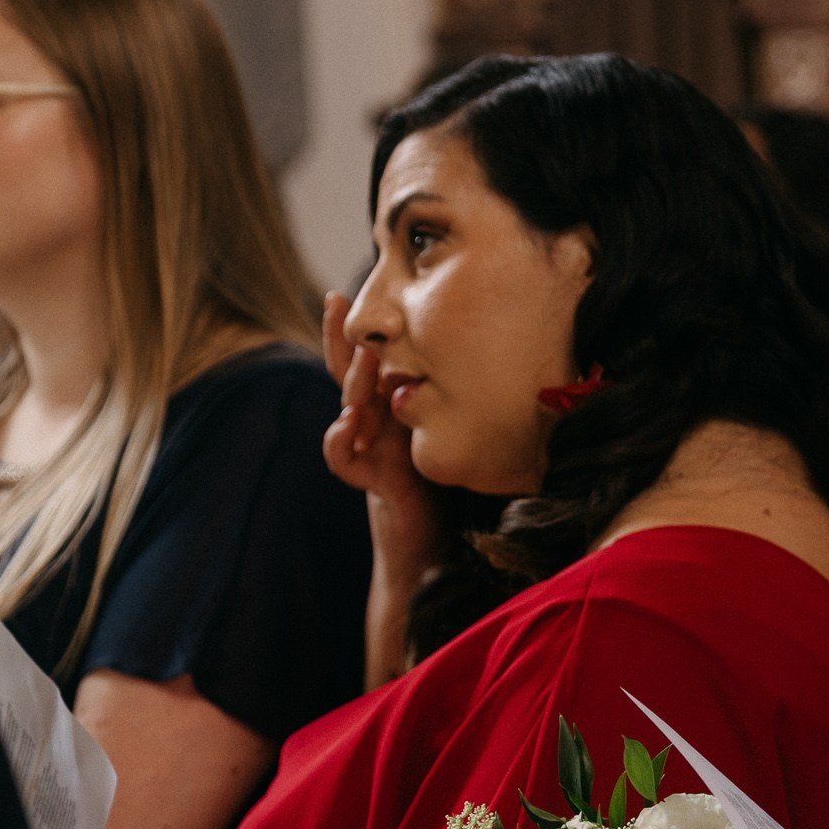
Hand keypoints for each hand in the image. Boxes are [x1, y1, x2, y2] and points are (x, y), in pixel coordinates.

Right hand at [322, 293, 442, 569]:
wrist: (433, 537)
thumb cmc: (446, 480)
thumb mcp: (452, 429)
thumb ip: (454, 399)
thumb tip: (492, 349)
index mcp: (392, 404)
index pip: (367, 359)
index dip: (354, 327)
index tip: (343, 290)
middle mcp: (375, 421)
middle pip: (347, 372)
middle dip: (339, 338)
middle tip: (336, 303)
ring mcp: (368, 447)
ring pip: (346, 406)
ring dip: (353, 383)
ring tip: (365, 362)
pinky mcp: (370, 478)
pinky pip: (341, 457)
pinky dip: (339, 439)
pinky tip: (348, 422)